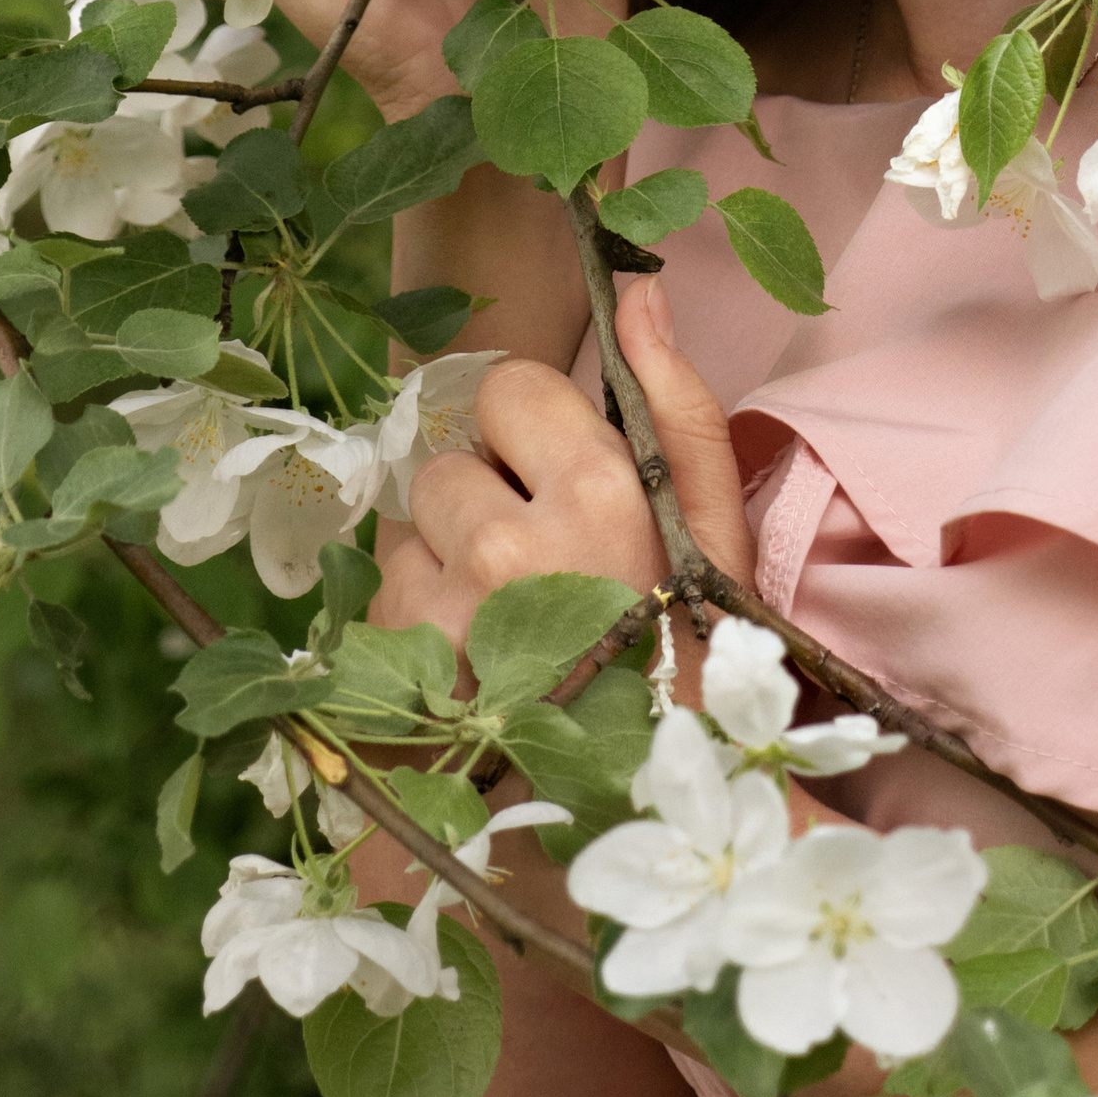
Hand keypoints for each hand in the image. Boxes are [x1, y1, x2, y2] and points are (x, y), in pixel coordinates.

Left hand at [377, 279, 755, 650]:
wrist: (651, 808)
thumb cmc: (696, 656)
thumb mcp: (714, 528)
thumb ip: (676, 399)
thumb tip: (638, 288)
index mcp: (599, 492)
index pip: (506, 385)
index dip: (531, 429)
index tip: (561, 479)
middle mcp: (511, 545)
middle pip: (448, 459)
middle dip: (483, 497)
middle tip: (537, 563)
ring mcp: (447, 615)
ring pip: (408, 529)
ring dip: (445, 560)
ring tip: (507, 618)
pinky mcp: (400, 674)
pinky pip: (383, 599)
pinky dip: (417, 618)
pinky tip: (476, 659)